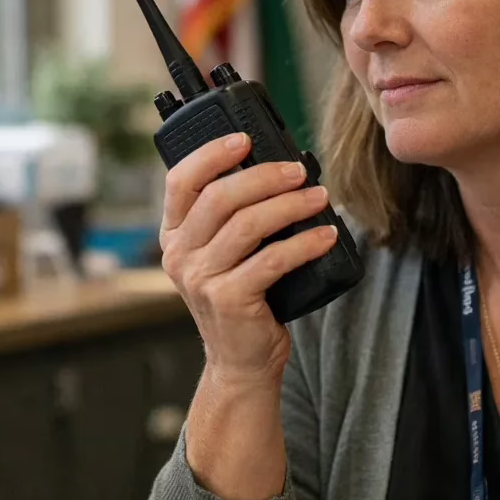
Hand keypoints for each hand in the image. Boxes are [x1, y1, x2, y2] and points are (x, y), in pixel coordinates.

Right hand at [159, 134, 338, 380]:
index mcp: (174, 234)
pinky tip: (325, 235)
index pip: (180, 181)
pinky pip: (272, 260)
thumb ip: (232, 217)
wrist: (241, 360)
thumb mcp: (223, 254)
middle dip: (264, 176)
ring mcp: (201, 279)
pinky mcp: (229, 299)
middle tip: (299, 171)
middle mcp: (180, 254)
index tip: (244, 140)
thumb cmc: (242, 297)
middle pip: (220, 198)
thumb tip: (278, 168)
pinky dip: (305, 244)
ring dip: (290, 205)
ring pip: (248, 225)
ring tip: (320, 197)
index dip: (211, 154)